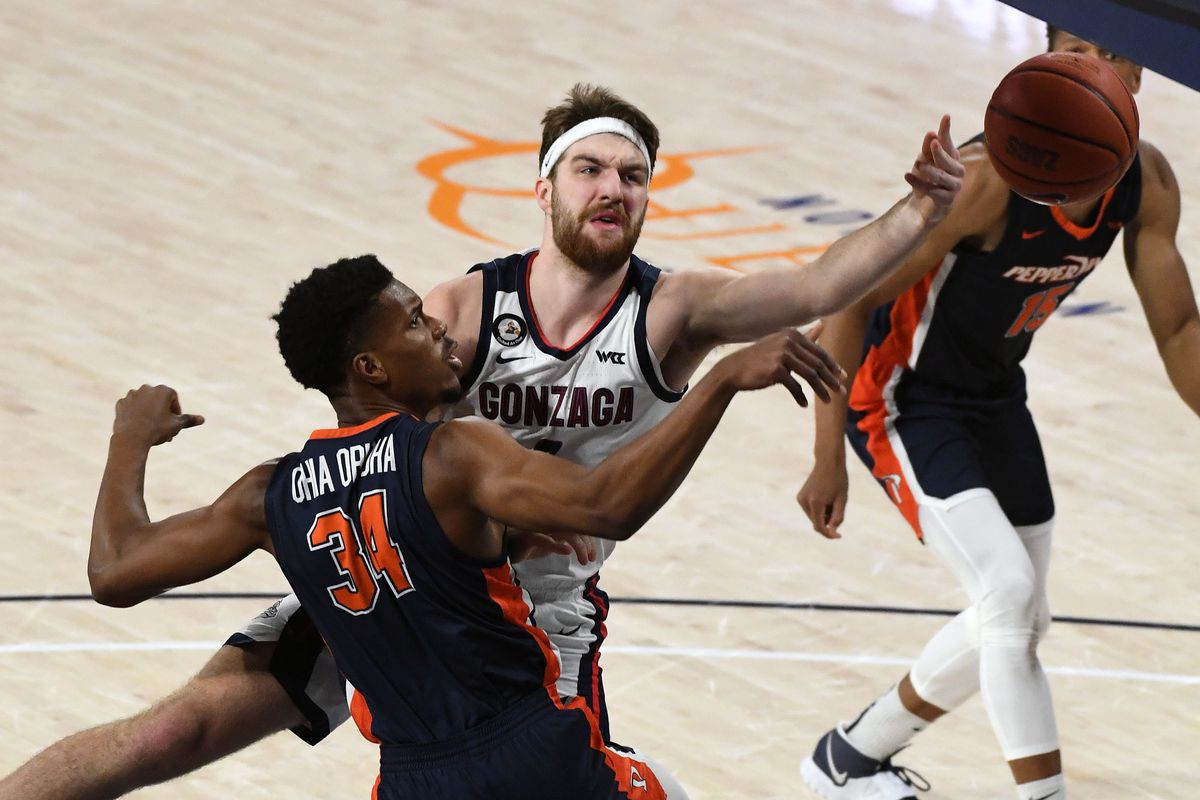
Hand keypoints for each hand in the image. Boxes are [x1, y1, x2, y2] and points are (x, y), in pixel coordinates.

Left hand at [112, 385, 204, 448]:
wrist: (131, 438)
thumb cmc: (156, 430)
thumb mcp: (176, 425)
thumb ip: (188, 420)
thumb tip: (202, 419)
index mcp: (162, 390)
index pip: (173, 399)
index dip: (175, 411)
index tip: (174, 423)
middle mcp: (147, 388)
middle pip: (158, 400)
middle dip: (161, 412)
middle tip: (163, 428)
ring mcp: (132, 395)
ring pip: (144, 403)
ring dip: (148, 412)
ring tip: (150, 427)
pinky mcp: (121, 403)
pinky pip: (131, 408)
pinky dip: (135, 414)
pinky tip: (138, 426)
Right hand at [507, 528, 596, 564]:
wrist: (504, 551)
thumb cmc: (527, 546)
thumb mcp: (548, 545)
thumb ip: (561, 542)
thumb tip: (576, 547)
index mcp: (553, 520)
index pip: (576, 525)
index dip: (588, 539)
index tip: (593, 555)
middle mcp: (547, 521)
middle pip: (574, 526)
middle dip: (586, 543)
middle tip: (591, 559)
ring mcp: (537, 527)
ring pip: (564, 531)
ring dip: (577, 546)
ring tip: (584, 559)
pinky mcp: (526, 537)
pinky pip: (543, 539)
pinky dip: (556, 546)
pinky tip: (566, 552)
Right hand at [714, 326, 846, 407]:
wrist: (733, 370)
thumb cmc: (760, 358)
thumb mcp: (783, 345)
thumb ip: (805, 337)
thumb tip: (823, 324)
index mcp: (793, 334)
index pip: (819, 352)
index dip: (833, 366)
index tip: (843, 378)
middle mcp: (789, 342)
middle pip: (817, 364)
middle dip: (831, 380)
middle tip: (841, 392)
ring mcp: (782, 355)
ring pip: (810, 375)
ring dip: (821, 390)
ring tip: (828, 401)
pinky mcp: (776, 370)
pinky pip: (794, 386)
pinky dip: (800, 397)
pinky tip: (803, 405)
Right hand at [796, 457, 848, 538]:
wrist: (828, 462)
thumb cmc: (838, 480)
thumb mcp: (842, 500)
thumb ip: (838, 517)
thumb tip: (831, 531)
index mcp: (816, 502)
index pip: (820, 526)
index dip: (829, 534)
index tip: (839, 536)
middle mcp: (805, 502)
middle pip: (816, 522)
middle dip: (828, 521)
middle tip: (838, 508)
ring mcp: (800, 499)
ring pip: (813, 517)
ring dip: (823, 515)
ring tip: (831, 501)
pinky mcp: (800, 497)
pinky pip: (810, 510)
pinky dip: (818, 510)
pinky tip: (825, 497)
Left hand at [905, 115, 964, 220]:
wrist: (922, 204)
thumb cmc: (925, 177)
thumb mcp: (923, 160)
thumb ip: (927, 148)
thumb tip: (932, 133)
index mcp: (952, 157)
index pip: (948, 142)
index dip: (946, 130)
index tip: (946, 116)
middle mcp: (957, 170)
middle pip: (948, 159)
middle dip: (940, 152)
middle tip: (933, 143)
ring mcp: (954, 186)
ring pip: (941, 176)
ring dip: (929, 170)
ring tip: (917, 164)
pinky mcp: (947, 200)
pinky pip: (933, 190)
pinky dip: (919, 183)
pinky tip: (907, 176)